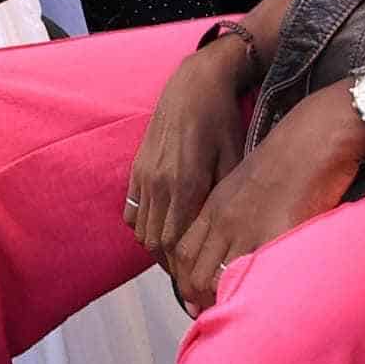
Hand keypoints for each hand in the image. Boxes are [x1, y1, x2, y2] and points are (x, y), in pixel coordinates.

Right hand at [128, 36, 255, 259]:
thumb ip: (224, 197)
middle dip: (170, 263)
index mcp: (185, 184)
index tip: (197, 278)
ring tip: (175, 257)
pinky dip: (142, 228)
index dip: (183, 266)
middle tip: (188, 276)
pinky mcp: (136, 168)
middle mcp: (159, 183)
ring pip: (140, 230)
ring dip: (156, 247)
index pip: (175, 242)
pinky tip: (161, 230)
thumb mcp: (234, 157)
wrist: (194, 85)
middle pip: (155, 242)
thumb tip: (226, 234)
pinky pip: (131, 211)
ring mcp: (143, 175)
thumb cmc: (222, 120)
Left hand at [164, 86, 364, 311]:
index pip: (184, 253)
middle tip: (214, 315)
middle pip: (195, 272)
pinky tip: (263, 302)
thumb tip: (236, 245)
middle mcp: (226, 219)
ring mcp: (250, 227)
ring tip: (236, 316)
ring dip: (222, 301)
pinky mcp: (278, 233)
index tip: (196, 299)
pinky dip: (255, 293)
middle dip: (199, 299)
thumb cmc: (290, 155)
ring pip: (218, 278)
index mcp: (216, 205)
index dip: (186, 281)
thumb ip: (235, 212)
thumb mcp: (248, 182)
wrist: (316, 134)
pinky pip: (258, 273)